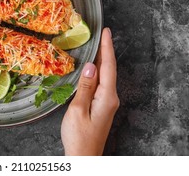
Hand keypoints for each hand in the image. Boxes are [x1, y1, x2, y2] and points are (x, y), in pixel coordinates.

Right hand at [61, 28, 118, 154]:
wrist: (83, 157)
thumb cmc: (78, 136)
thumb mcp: (78, 110)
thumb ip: (85, 87)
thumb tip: (91, 66)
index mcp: (107, 97)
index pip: (108, 67)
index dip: (107, 48)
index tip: (106, 32)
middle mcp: (110, 98)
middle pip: (109, 70)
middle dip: (105, 51)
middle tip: (100, 34)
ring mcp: (107, 103)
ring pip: (105, 76)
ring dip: (101, 60)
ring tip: (96, 46)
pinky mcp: (101, 106)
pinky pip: (101, 84)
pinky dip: (97, 71)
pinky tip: (92, 68)